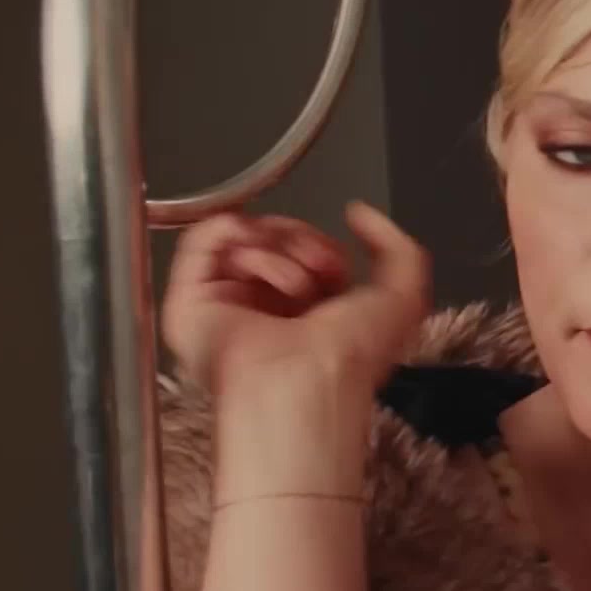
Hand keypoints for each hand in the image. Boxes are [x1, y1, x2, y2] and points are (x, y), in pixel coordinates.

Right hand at [161, 202, 430, 405]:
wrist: (306, 379)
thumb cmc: (352, 354)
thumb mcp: (403, 296)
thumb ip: (397, 247)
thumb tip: (358, 212)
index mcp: (305, 313)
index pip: (302, 252)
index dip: (321, 246)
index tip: (334, 266)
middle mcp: (262, 309)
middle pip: (272, 238)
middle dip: (299, 241)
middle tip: (315, 270)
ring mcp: (223, 306)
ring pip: (242, 237)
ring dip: (273, 247)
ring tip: (290, 283)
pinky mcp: (188, 303)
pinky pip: (201, 241)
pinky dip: (228, 230)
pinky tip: (251, 245)